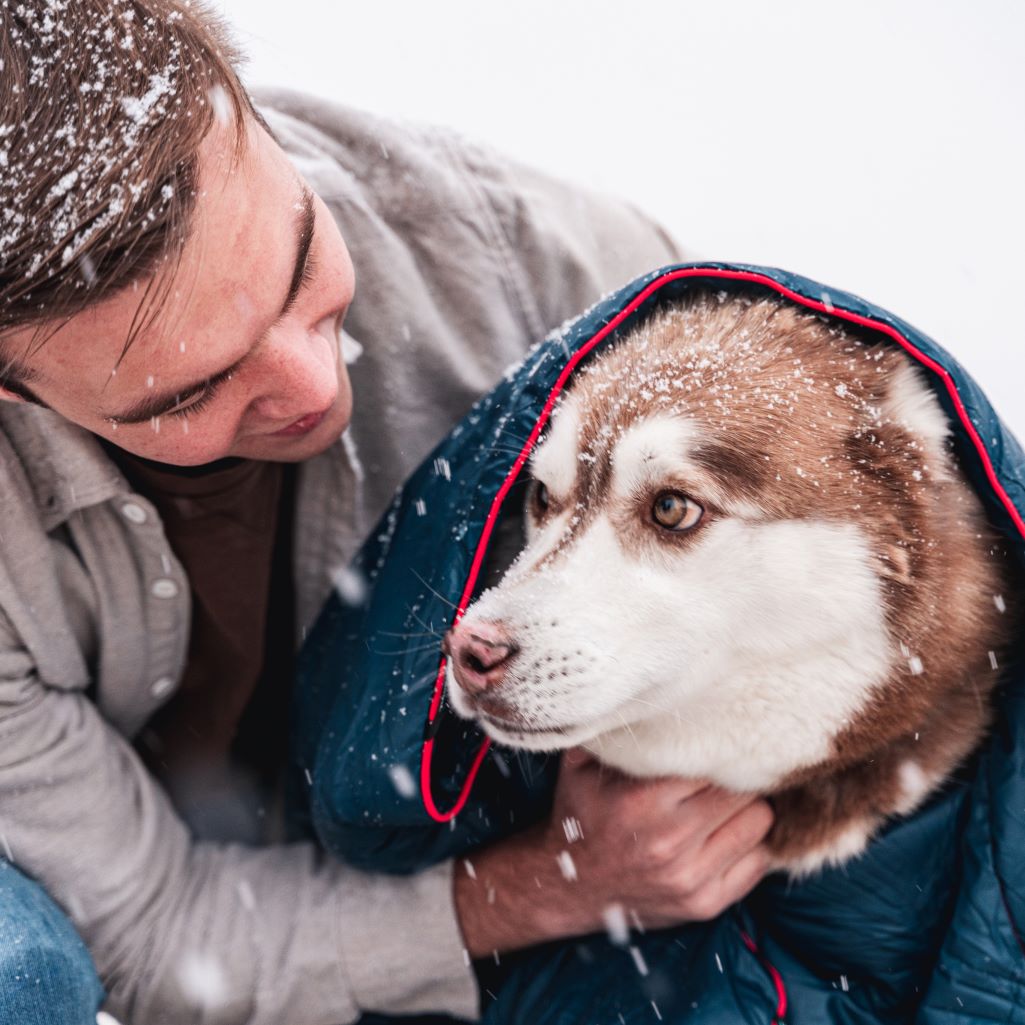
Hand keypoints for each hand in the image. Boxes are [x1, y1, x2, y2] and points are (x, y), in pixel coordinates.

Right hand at [454, 749, 772, 956]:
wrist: (566, 886)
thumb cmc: (580, 812)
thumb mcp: (579, 763)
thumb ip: (611, 728)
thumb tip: (642, 686)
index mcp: (640, 801)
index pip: (711, 760)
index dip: (717, 745)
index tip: (717, 735)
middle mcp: (668, 841)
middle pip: (742, 790)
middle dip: (737, 774)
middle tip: (726, 766)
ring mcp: (689, 878)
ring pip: (758, 822)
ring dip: (748, 807)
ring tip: (725, 798)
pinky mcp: (705, 904)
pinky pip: (759, 862)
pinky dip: (749, 843)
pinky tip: (726, 831)